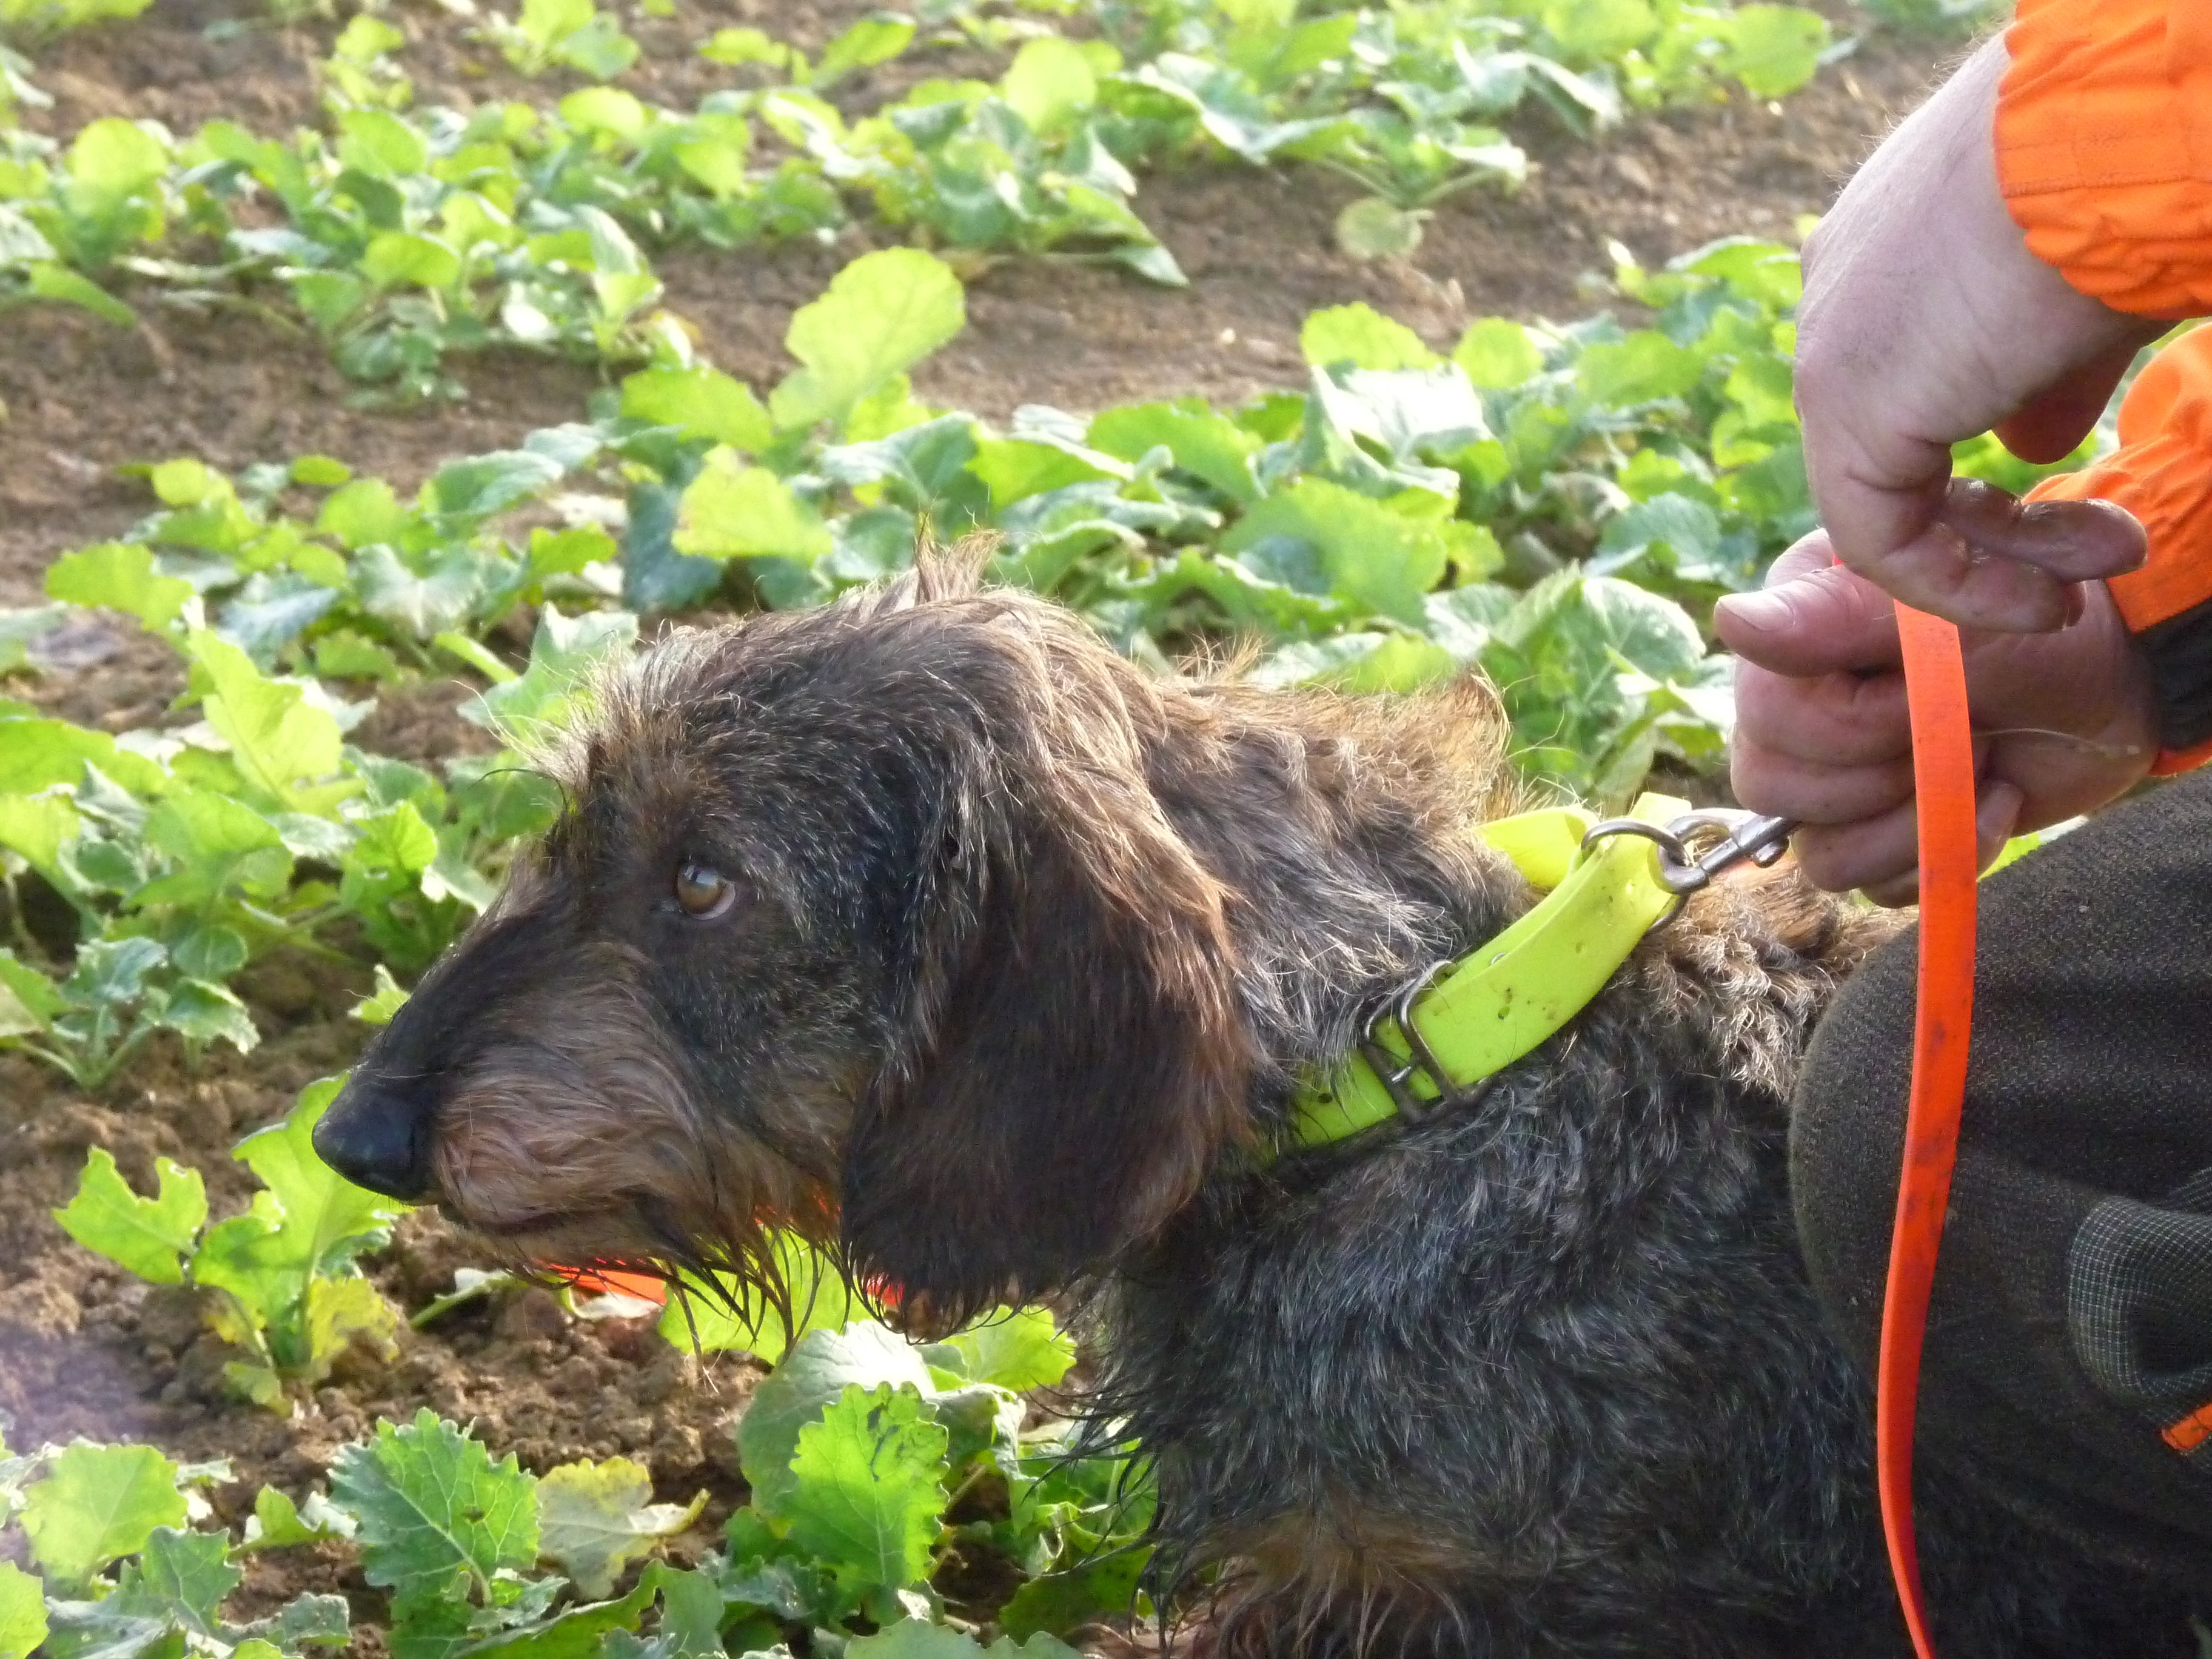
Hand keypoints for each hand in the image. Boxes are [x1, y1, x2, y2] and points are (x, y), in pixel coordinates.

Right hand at [1720, 533, 2157, 903]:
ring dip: (1916, 825)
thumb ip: (1837, 618)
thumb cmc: (2045, 633)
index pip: (1763, 715)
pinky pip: (1866, 885)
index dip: (1853, 726)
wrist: (2124, 689)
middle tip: (1962, 732)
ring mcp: (1831, 774)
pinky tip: (1989, 802)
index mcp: (1796, 633)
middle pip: (1770, 788)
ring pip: (1815, 854)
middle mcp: (1795, 703)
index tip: (1933, 691)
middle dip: (1885, 778)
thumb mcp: (1951, 617)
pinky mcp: (1874, 830)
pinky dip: (1939, 857)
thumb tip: (1731, 621)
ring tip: (1980, 770)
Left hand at [1793, 35, 2164, 629]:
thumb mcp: (2083, 300)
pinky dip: (1956, 587)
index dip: (1988, 463)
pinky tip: (2038, 604)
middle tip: (2108, 557)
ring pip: (1887, 496)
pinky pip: (1880, 535)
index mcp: (1886, 254)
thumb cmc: (2126, 196)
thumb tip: (2032, 450)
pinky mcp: (1844, 404)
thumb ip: (2043, 382)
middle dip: (2003, 525)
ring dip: (1996, 561)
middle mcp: (1839, 296)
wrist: (2121, 138)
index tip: (2074, 512)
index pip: (1912, 384)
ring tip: (2087, 586)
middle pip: (1897, 446)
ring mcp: (1830, 349)